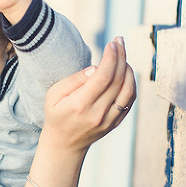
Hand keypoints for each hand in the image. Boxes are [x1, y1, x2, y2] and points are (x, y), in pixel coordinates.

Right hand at [42, 36, 135, 152]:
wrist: (64, 145)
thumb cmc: (56, 115)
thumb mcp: (53, 96)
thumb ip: (73, 80)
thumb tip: (95, 68)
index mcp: (80, 105)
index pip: (103, 76)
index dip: (111, 57)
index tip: (112, 43)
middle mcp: (98, 114)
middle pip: (118, 80)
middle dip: (121, 56)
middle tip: (119, 41)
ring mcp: (109, 120)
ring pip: (128, 91)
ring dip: (129, 69)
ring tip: (122, 56)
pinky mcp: (115, 123)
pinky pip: (130, 101)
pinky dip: (131, 83)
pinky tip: (125, 72)